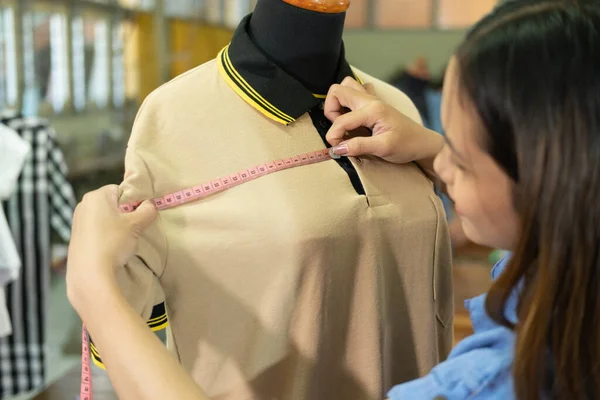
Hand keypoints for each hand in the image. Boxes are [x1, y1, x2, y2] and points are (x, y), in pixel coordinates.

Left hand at [66, 185, 156, 306]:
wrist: (91, 273)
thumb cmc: (113, 242)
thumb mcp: (136, 224)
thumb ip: (147, 210)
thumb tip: (150, 205)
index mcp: (96, 196)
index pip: (120, 190)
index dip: (133, 202)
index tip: (138, 216)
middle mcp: (83, 204)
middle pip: (112, 204)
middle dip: (124, 214)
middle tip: (133, 229)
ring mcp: (77, 221)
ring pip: (104, 217)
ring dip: (116, 226)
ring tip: (122, 240)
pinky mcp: (76, 237)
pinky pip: (96, 230)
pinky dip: (105, 235)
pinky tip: (111, 248)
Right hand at [325, 77, 442, 165]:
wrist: (423, 143)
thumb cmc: (406, 145)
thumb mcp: (383, 149)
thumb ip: (358, 147)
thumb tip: (336, 148)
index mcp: (372, 109)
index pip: (341, 119)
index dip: (333, 136)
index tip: (337, 149)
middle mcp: (371, 99)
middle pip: (338, 90)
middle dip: (331, 110)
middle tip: (338, 129)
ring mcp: (373, 99)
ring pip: (346, 86)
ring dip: (339, 102)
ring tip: (343, 121)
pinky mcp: (375, 102)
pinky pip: (358, 90)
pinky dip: (350, 100)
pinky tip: (354, 115)